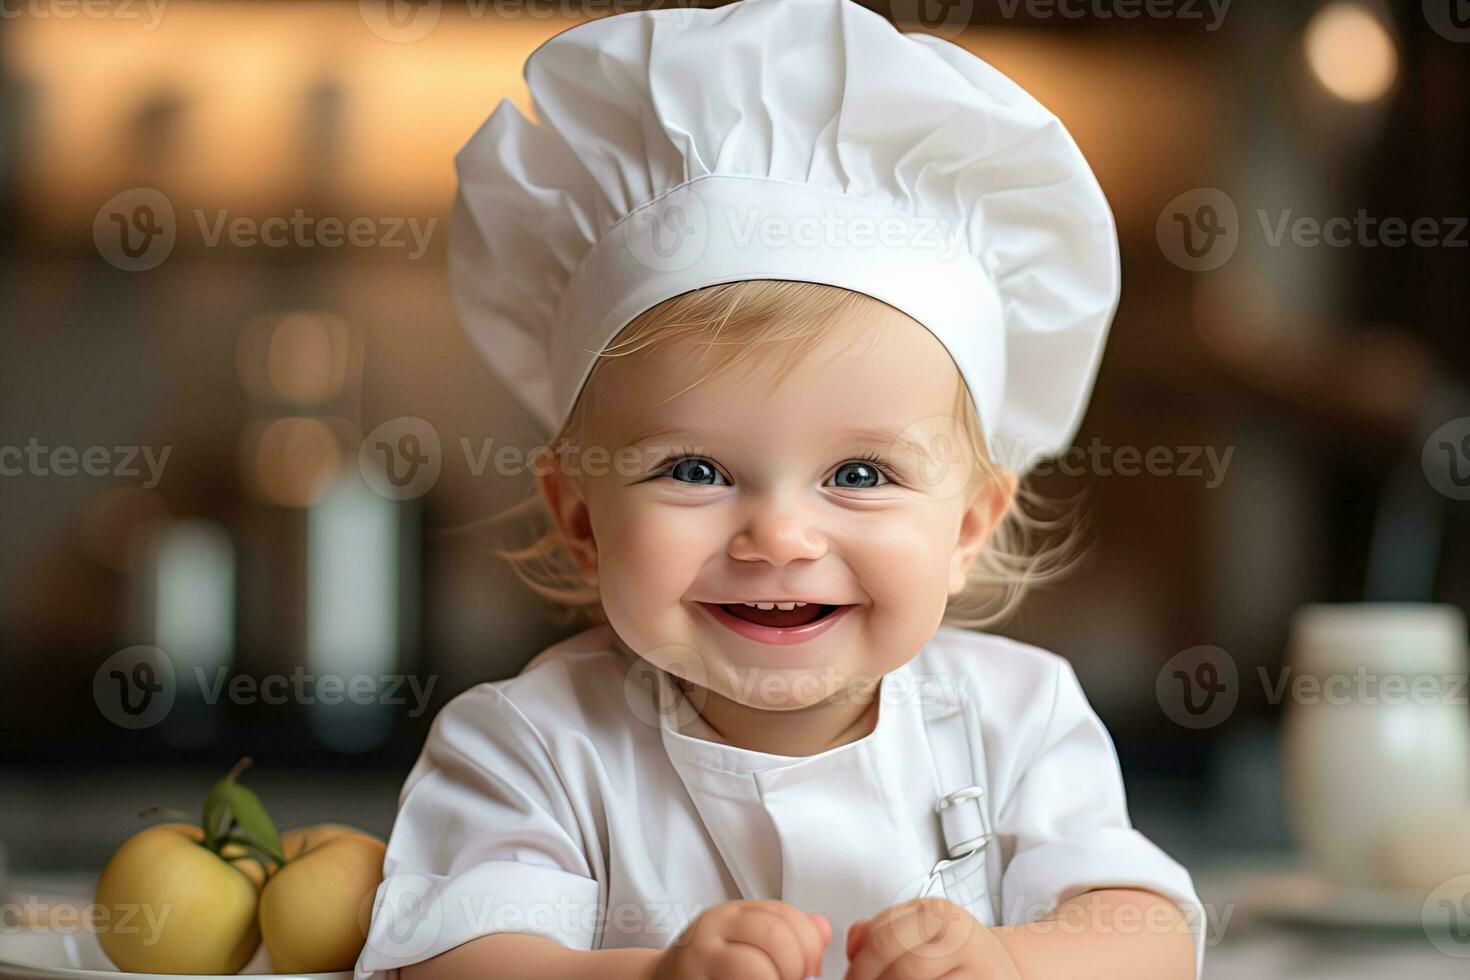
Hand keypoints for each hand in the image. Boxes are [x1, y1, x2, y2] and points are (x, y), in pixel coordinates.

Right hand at [649, 899, 830, 979]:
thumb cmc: (706, 973)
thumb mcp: (744, 944)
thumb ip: (785, 936)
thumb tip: (822, 928)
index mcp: (733, 915)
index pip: (785, 915)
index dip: (809, 945)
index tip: (810, 972)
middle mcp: (713, 928)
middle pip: (773, 936)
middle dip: (796, 967)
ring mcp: (699, 958)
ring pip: (755, 968)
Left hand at [844, 897, 1020, 979]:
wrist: (1006, 969)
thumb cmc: (955, 955)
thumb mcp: (920, 931)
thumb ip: (881, 931)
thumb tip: (853, 945)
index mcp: (934, 911)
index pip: (881, 935)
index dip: (858, 965)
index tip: (850, 979)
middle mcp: (957, 931)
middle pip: (898, 962)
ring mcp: (974, 961)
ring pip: (913, 979)